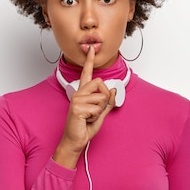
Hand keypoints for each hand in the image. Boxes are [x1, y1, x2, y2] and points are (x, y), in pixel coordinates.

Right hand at [53, 46, 116, 167]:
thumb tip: (113, 89)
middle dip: (105, 97)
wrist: (76, 140)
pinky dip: (96, 116)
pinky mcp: (77, 107)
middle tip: (96, 110)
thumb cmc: (85, 127)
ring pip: (101, 97)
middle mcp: (79, 93)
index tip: (91, 49)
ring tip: (90, 116)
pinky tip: (86, 120)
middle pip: (100, 83)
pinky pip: (97, 108)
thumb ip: (108, 102)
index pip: (87, 73)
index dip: (89, 61)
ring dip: (100, 110)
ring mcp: (77, 99)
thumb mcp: (101, 113)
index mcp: (83, 93)